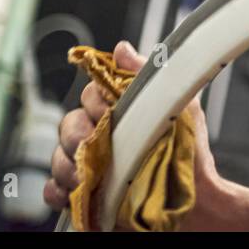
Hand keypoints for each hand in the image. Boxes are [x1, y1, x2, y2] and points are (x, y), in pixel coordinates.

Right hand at [43, 39, 222, 228]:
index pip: (90, 94)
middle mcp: (101, 136)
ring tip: (91, 176)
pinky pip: (53, 190)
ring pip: (57, 157)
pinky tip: (78, 193)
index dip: (95, 101)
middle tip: (93, 145)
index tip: (110, 112)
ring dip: (68, 166)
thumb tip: (121, 49)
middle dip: (76, 135)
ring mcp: (90, 165)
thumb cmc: (190, 152)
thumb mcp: (179, 104)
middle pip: (67, 125)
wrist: (195, 199)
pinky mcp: (83, 196)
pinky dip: (58, 191)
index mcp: (120, 112)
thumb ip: (148, 74)